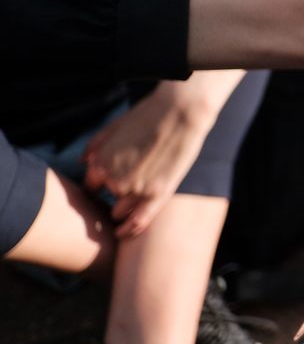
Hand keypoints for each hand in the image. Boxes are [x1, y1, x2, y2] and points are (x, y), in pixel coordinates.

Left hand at [83, 71, 244, 236]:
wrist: (181, 110)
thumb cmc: (149, 114)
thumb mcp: (114, 126)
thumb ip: (95, 146)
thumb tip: (82, 162)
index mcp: (100, 164)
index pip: (91, 188)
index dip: (99, 189)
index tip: (107, 190)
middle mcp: (114, 181)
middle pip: (108, 200)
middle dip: (116, 196)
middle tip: (132, 185)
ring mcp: (136, 189)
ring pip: (121, 212)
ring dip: (126, 207)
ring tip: (139, 197)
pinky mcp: (158, 194)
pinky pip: (139, 221)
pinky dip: (130, 229)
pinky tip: (125, 233)